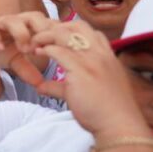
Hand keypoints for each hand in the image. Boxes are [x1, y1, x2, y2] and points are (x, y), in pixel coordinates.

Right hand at [0, 12, 52, 84]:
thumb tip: (41, 84)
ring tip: (25, 50)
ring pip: (12, 20)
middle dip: (42, 29)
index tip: (61, 49)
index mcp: (25, 28)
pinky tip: (0, 48)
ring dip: (21, 33)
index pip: (45, 24)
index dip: (55, 34)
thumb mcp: (14, 62)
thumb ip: (27, 69)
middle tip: (45, 47)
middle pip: (33, 16)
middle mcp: (13, 22)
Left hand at [29, 20, 149, 138]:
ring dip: (45, 36)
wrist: (119, 126)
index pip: (90, 31)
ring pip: (65, 34)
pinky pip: (59, 52)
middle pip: (77, 26)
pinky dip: (45, 49)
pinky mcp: (81, 71)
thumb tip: (41, 86)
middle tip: (39, 38)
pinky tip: (37, 53)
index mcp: (107, 57)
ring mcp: (92, 60)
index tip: (54, 38)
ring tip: (34, 44)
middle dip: (55, 27)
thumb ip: (61, 86)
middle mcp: (101, 54)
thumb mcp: (84, 92)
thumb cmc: (105, 112)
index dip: (70, 30)